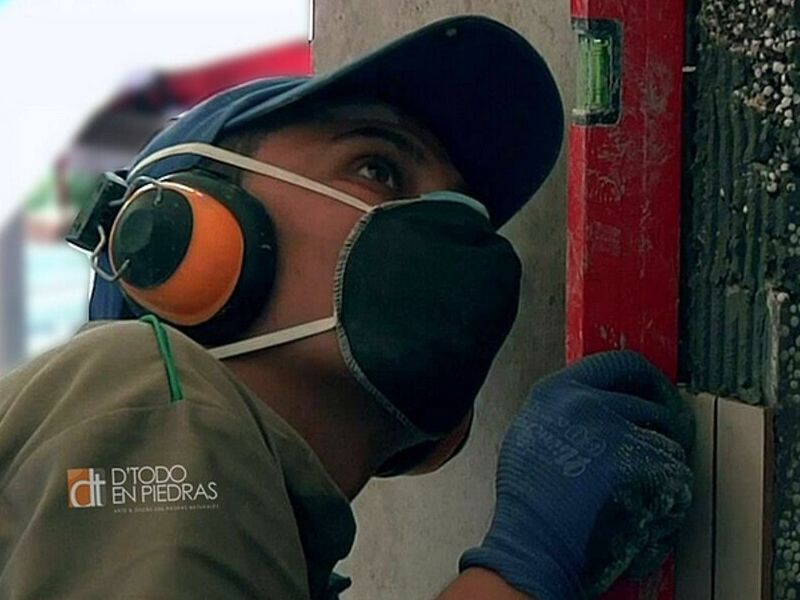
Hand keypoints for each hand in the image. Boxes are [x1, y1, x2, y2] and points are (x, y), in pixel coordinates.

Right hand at [459, 351, 693, 599]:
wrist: (534, 546)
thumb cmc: (531, 503)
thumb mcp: (535, 434)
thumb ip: (570, 410)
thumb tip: (610, 402)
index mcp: (558, 391)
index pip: (619, 364)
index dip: (647, 380)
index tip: (657, 394)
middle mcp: (588, 403)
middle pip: (653, 406)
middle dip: (661, 435)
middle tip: (655, 458)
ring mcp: (619, 433)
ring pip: (670, 445)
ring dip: (661, 473)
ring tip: (631, 497)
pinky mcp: (646, 467)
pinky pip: (679, 479)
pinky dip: (668, 501)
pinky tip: (638, 513)